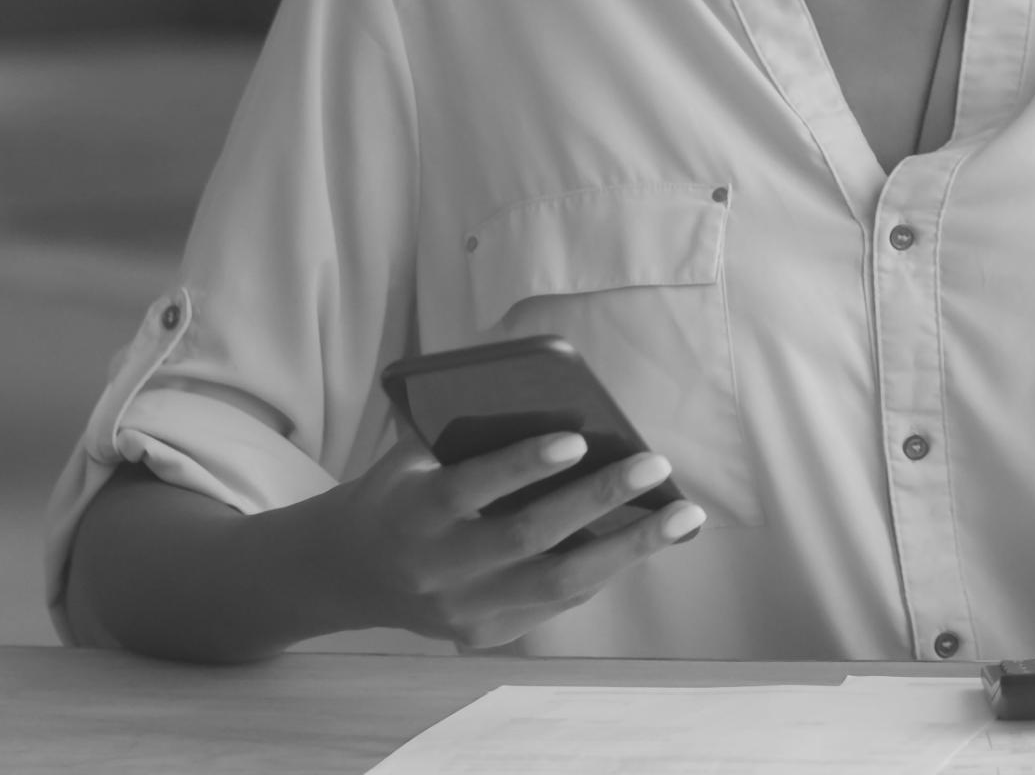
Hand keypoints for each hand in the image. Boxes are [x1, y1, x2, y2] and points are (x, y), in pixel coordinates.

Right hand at [305, 432, 703, 650]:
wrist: (351, 572)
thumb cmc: (400, 491)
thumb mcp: (412, 455)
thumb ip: (468, 434)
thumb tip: (556, 401)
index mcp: (412, 513)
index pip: (470, 488)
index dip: (523, 464)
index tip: (578, 438)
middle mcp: (436, 570)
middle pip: (528, 538)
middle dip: (598, 500)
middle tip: (654, 464)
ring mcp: (462, 611)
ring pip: (558, 582)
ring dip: (629, 547)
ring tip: (683, 514)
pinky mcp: (485, 635)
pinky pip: (559, 601)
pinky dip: (606, 567)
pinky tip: (646, 538)